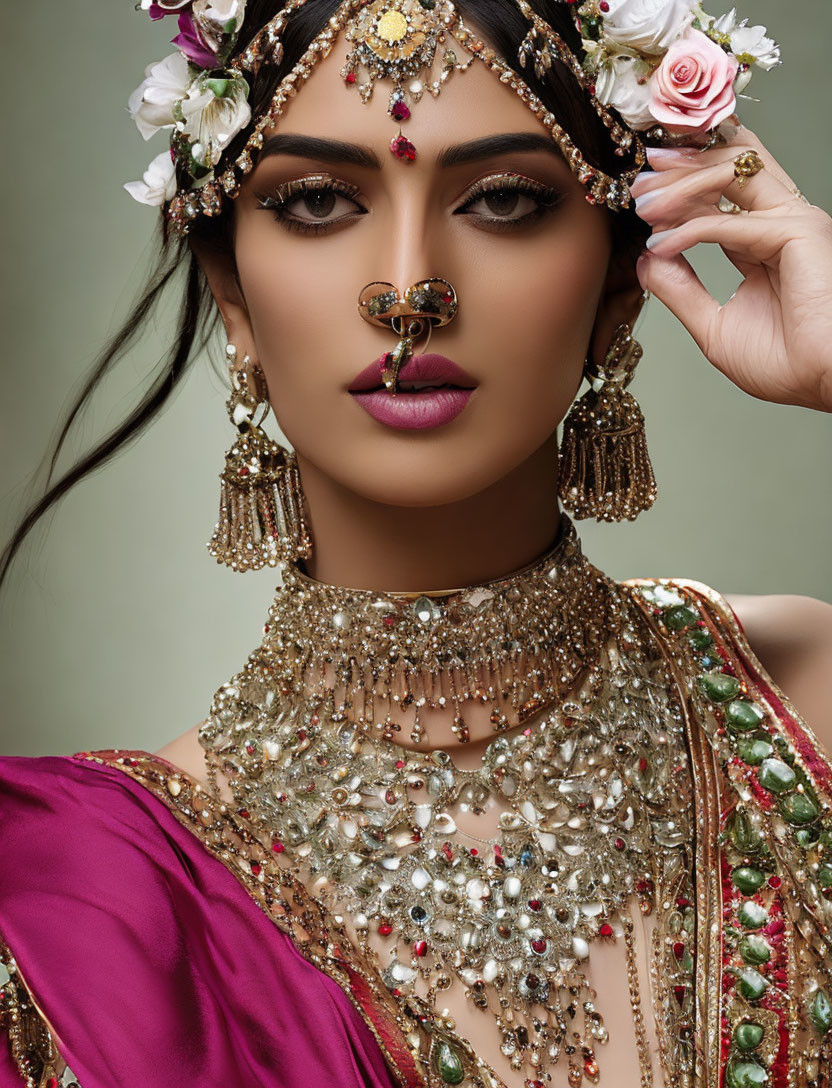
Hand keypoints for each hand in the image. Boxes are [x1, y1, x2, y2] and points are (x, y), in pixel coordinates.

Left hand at [630, 123, 831, 412]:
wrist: (819, 382)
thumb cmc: (784, 364)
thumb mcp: (713, 326)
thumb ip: (681, 290)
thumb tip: (647, 260)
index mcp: (765, 245)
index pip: (720, 202)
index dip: (679, 196)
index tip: (641, 201)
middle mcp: (781, 225)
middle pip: (728, 175)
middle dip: (680, 172)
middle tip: (639, 181)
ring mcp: (791, 223)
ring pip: (732, 179)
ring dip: (682, 185)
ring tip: (643, 199)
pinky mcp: (796, 233)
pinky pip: (729, 223)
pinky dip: (690, 230)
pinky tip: (661, 245)